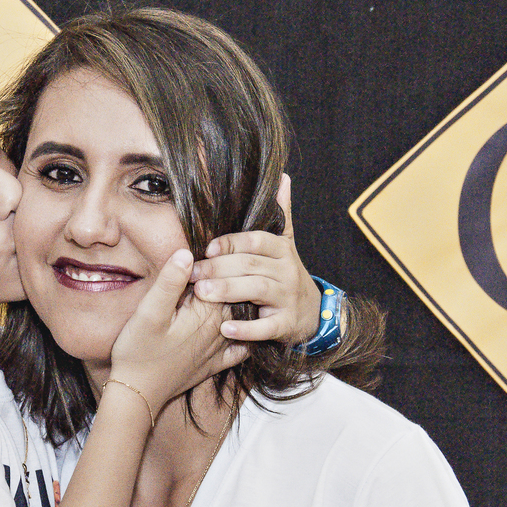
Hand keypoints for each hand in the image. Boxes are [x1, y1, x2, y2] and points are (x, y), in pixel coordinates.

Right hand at [109, 249, 245, 414]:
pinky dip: (248, 334)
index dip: (222, 260)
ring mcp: (219, 349)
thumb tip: (186, 252)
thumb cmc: (138, 351)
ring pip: (243, 319)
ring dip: (244, 302)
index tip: (216, 247)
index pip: (225, 278)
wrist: (138, 393)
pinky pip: (242, 347)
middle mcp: (219, 330)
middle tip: (232, 261)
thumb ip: (169, 283)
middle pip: (238, 297)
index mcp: (205, 313)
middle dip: (236, 278)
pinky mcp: (214, 364)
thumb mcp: (148, 312)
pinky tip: (246, 325)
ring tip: (241, 285)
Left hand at [191, 173, 320, 344]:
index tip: (207, 248)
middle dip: (219, 268)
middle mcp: (286, 271)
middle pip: (251, 264)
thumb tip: (282, 176)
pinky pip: (266, 327)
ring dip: (228, 291)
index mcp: (281, 249)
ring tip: (202, 293)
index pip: (256, 241)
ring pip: (257, 290)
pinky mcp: (286, 324)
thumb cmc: (286, 274)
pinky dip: (246, 330)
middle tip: (192, 274)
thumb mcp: (285, 243)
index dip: (231, 243)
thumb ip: (280, 213)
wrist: (313, 313)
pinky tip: (225, 330)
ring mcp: (288, 298)